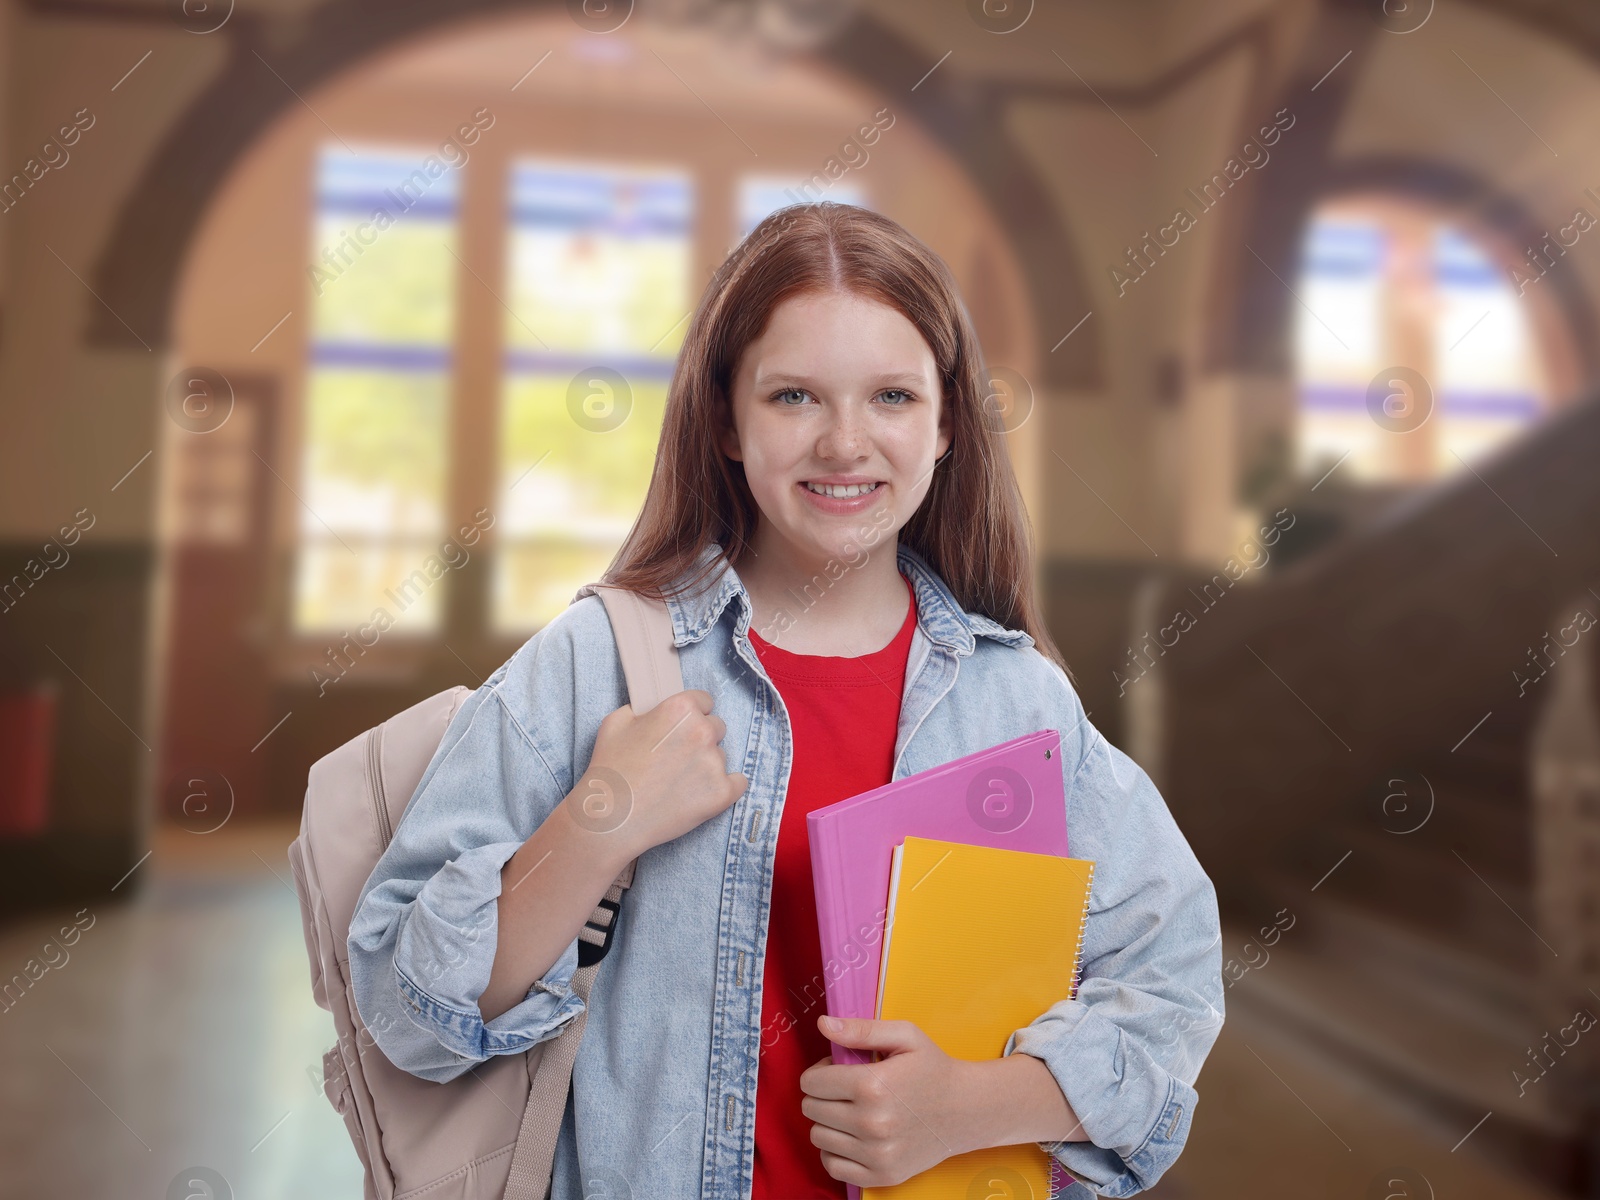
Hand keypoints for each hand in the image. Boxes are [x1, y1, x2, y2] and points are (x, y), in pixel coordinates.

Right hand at [567, 689, 747, 859]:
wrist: (611, 817)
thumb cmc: (611, 770)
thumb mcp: (616, 722)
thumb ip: (642, 708)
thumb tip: (654, 710)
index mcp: (680, 709)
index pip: (704, 701)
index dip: (692, 714)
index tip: (682, 727)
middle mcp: (702, 731)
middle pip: (716, 726)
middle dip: (700, 738)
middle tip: (677, 757)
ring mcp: (714, 763)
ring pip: (721, 756)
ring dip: (706, 765)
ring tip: (678, 782)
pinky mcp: (722, 793)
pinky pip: (738, 783)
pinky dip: (725, 787)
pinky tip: (703, 792)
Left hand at [799, 1014, 973, 1188]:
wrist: (967, 1110)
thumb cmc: (933, 1069)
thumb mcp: (904, 1036)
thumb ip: (860, 1029)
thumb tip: (823, 1024)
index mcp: (872, 1085)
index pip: (811, 1083)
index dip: (820, 1071)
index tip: (836, 1069)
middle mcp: (872, 1123)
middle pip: (811, 1109)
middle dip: (822, 1094)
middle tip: (846, 1089)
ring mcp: (877, 1154)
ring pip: (818, 1137)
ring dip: (827, 1121)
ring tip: (851, 1110)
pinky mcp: (882, 1175)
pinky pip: (833, 1165)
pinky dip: (835, 1150)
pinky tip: (852, 1136)